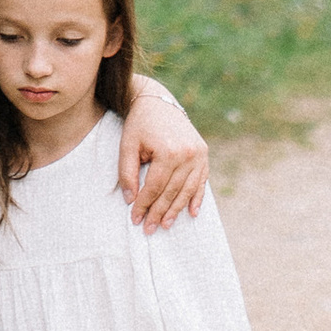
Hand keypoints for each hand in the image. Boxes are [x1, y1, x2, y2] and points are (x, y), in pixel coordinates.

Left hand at [120, 76, 207, 230]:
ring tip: (166, 225)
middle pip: (172, 191)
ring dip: (177, 210)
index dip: (144, 204)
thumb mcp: (127, 146)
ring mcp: (198, 154)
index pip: (155, 187)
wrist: (158, 101)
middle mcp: (188, 154)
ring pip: (187, 190)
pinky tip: (192, 213)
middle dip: (159, 212)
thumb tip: (131, 200)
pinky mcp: (204, 153)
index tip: (135, 218)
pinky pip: (201, 181)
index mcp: (169, 152)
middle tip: (149, 228)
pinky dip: (197, 198)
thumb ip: (127, 173)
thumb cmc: (139, 124)